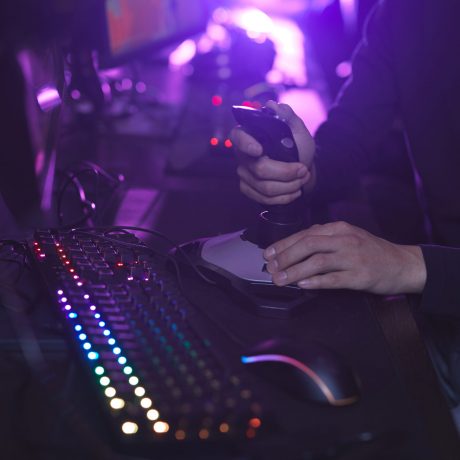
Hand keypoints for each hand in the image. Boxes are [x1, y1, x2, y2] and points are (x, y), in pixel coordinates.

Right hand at [230, 101, 315, 205]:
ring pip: (265, 187)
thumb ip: (287, 117)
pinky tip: (295, 192)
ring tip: (303, 178)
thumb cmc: (297, 147)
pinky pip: (264, 199)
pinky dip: (284, 197)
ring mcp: (243, 174)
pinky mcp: (248, 189)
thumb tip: (273, 106)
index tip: (259, 150)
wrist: (301, 167)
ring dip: (289, 186)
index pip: (238, 137)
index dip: (246, 145)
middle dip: (286, 173)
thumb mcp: (297, 129)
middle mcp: (242, 155)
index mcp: (249, 134)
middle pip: (259, 169)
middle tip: (304, 170)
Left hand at [263, 221, 426, 294]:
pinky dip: (316, 282)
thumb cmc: (371, 251)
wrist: (403, 264)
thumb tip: (294, 246)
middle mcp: (345, 239)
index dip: (283, 244)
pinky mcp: (360, 276)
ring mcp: (353, 257)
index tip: (268, 254)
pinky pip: (334, 279)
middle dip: (285, 256)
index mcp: (339, 228)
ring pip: (318, 261)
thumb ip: (324, 238)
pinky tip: (302, 285)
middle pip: (308, 245)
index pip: (305, 234)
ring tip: (280, 279)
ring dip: (295, 271)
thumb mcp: (347, 236)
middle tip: (270, 268)